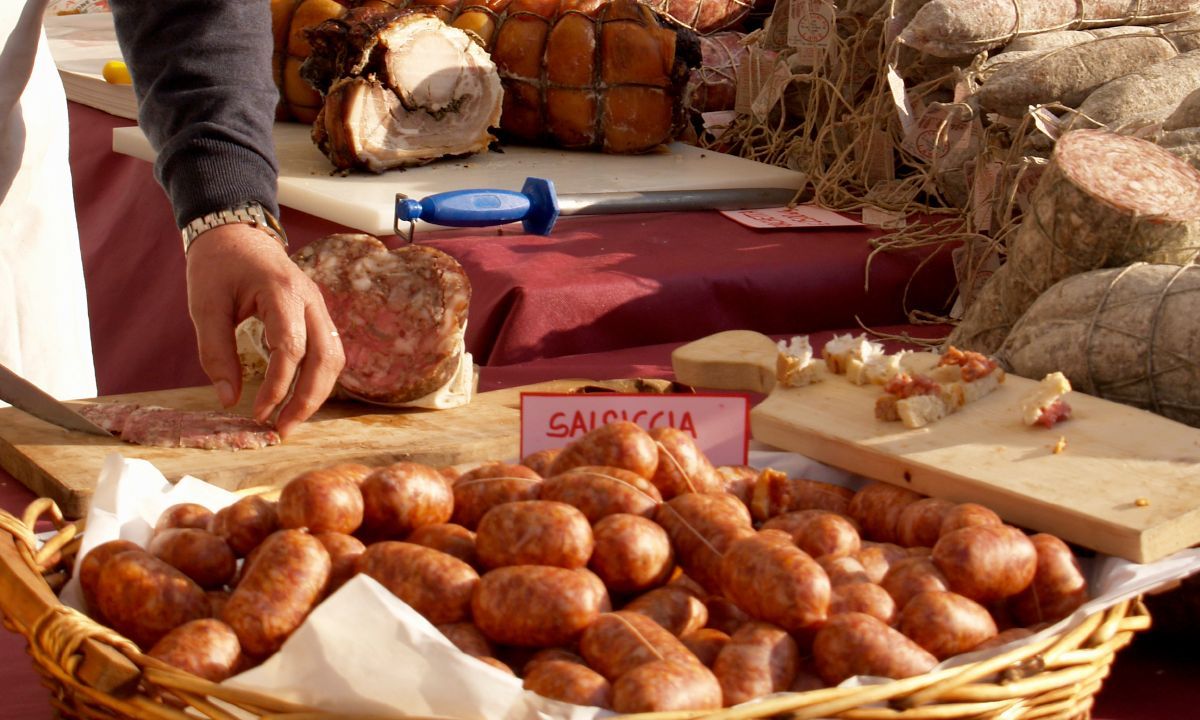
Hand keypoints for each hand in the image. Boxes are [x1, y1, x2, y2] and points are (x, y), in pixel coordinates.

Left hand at [185, 224, 344, 436]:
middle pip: (326, 358)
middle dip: (307, 400)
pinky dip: (318, 379)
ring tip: (291, 420)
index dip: (277, 387)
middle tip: (282, 430)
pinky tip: (298, 397)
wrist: (235, 232)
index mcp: (282, 291)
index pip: (291, 348)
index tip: (257, 413)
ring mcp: (319, 306)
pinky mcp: (318, 315)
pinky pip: (329, 352)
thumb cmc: (217, 265)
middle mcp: (310, 299)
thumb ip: (215, 352)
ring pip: (334, 358)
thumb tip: (228, 399)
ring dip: (317, 393)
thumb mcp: (204, 306)